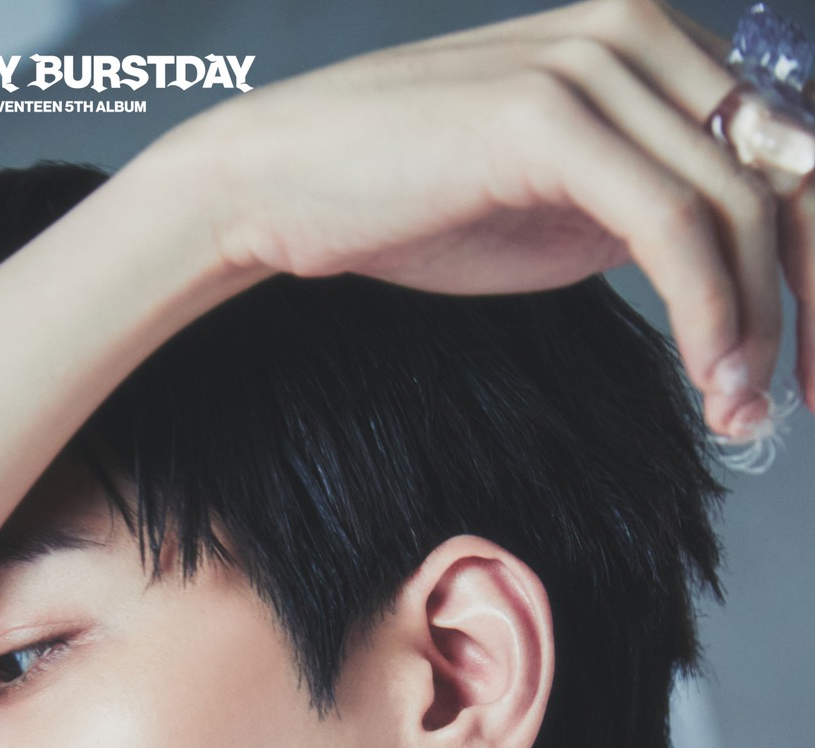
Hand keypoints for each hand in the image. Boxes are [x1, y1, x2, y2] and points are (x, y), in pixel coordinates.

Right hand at [157, 0, 813, 428]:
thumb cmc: (409, 204)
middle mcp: (641, 35)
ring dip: (756, 328)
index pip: (782, 152)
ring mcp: (597, 65)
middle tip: (804, 397)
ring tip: (745, 414)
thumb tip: (739, 282)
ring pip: (738, 205)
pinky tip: (710, 381)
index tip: (809, 368)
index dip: (813, 264)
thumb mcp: (562, 210)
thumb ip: (652, 217)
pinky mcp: (551, 118)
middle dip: (808, 297)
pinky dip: (709, 314)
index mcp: (653, 49)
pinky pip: (672, 225)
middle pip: (786, 169)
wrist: (282, 183)